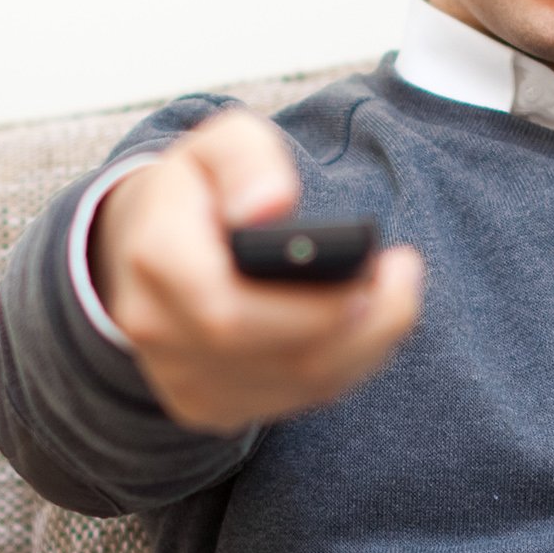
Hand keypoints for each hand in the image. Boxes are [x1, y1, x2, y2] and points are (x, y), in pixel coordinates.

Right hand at [90, 110, 425, 435]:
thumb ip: (245, 158)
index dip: (310, 307)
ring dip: (365, 345)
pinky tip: (365, 326)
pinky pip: (295, 399)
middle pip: (283, 356)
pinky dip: (345, 365)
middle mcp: (158, 330)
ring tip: (396, 294)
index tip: (371, 274)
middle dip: (363, 325)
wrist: (149, 247)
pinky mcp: (207, 406)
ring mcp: (180, 379)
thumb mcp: (216, 146)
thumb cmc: (199, 191)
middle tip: (404, 277)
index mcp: (155, 259)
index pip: (229, 309)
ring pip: (300, 384)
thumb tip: (271, 207)